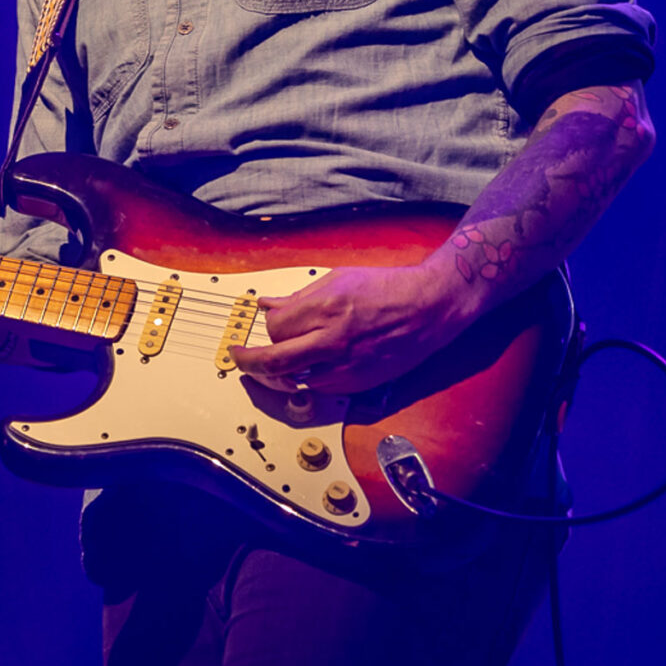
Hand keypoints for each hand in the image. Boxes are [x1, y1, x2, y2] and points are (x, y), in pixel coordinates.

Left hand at [226, 262, 478, 394]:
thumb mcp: (338, 278)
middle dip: (247, 362)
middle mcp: (333, 340)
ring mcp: (346, 366)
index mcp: (326, 308)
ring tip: (277, 361)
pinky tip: (312, 363)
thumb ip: (299, 296)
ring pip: (295, 378)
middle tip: (237, 358)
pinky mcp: (359, 383)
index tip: (262, 325)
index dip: (266, 326)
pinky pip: (320, 386)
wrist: (428, 308)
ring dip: (282, 371)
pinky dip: (310, 376)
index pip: (274, 327)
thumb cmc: (385, 287)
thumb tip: (266, 304)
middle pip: (273, 362)